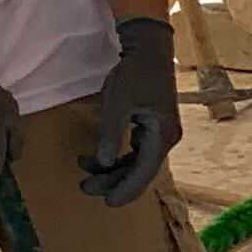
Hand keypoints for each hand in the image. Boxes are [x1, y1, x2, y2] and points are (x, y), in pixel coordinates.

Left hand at [82, 15, 181, 207]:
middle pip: (140, 170)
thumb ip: (109, 135)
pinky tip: (100, 156)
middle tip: (84, 186)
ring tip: (84, 168)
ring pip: (137, 162)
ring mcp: (162, 133)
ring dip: (112, 168)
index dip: (125, 189)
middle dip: (112, 180)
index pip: (143, 173)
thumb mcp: (117, 104)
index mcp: (162, 136)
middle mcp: (166, 139)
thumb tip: (103, 164)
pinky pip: (137, 151)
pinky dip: (118, 156)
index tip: (107, 202)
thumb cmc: (135, 74)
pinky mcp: (154, 126)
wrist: (150, 49)